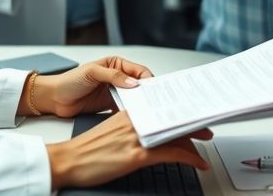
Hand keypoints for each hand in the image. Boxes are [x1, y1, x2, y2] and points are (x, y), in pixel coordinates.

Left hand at [31, 56, 152, 116]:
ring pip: (133, 98)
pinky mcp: (110, 106)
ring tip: (145, 111)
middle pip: (138, 85)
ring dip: (138, 104)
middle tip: (153, 102)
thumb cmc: (69, 81)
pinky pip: (124, 109)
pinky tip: (132, 118)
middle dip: (146, 93)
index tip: (153, 89)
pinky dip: (129, 113)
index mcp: (116, 64)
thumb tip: (132, 82)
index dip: (147, 79)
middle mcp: (117, 78)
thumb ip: (113, 76)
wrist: (54, 98)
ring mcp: (114, 92)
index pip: (138, 71)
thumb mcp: (92, 73)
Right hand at [46, 110, 211, 188]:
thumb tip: (147, 132)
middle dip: (191, 124)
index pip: (161, 109)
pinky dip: (190, 158)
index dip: (179, 112)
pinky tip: (198, 163)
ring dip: (195, 140)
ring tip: (205, 144)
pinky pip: (172, 153)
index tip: (191, 115)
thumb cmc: (86, 150)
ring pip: (175, 134)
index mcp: (128, 113)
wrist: (67, 161)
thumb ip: (130, 128)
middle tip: (206, 128)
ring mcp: (136, 137)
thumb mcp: (111, 132)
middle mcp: (135, 121)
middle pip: (171, 118)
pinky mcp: (137, 155)